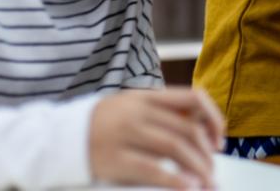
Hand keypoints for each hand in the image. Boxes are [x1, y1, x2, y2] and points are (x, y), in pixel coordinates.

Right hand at [89, 88, 224, 188]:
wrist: (60, 137)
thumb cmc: (106, 124)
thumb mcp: (134, 107)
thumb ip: (164, 113)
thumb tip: (203, 129)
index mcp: (147, 97)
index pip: (192, 98)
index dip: (213, 118)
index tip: (219, 139)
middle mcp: (138, 112)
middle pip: (186, 129)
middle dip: (207, 153)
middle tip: (213, 170)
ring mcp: (126, 135)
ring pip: (175, 148)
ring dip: (198, 167)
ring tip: (206, 182)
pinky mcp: (114, 159)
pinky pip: (152, 169)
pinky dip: (174, 179)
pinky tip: (187, 187)